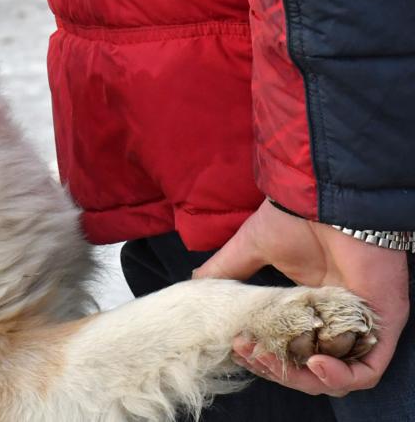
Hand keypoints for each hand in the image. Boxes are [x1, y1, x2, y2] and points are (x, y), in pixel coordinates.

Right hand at [193, 200, 408, 395]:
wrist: (325, 198)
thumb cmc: (294, 218)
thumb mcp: (248, 249)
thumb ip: (225, 271)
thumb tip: (194, 287)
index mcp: (309, 307)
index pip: (290, 350)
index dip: (265, 358)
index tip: (237, 346)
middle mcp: (337, 320)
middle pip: (310, 370)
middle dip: (276, 371)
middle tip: (248, 354)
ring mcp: (362, 324)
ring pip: (338, 376)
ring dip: (302, 380)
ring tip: (270, 361)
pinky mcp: (383, 325)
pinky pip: (369, 370)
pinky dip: (340, 378)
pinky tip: (313, 364)